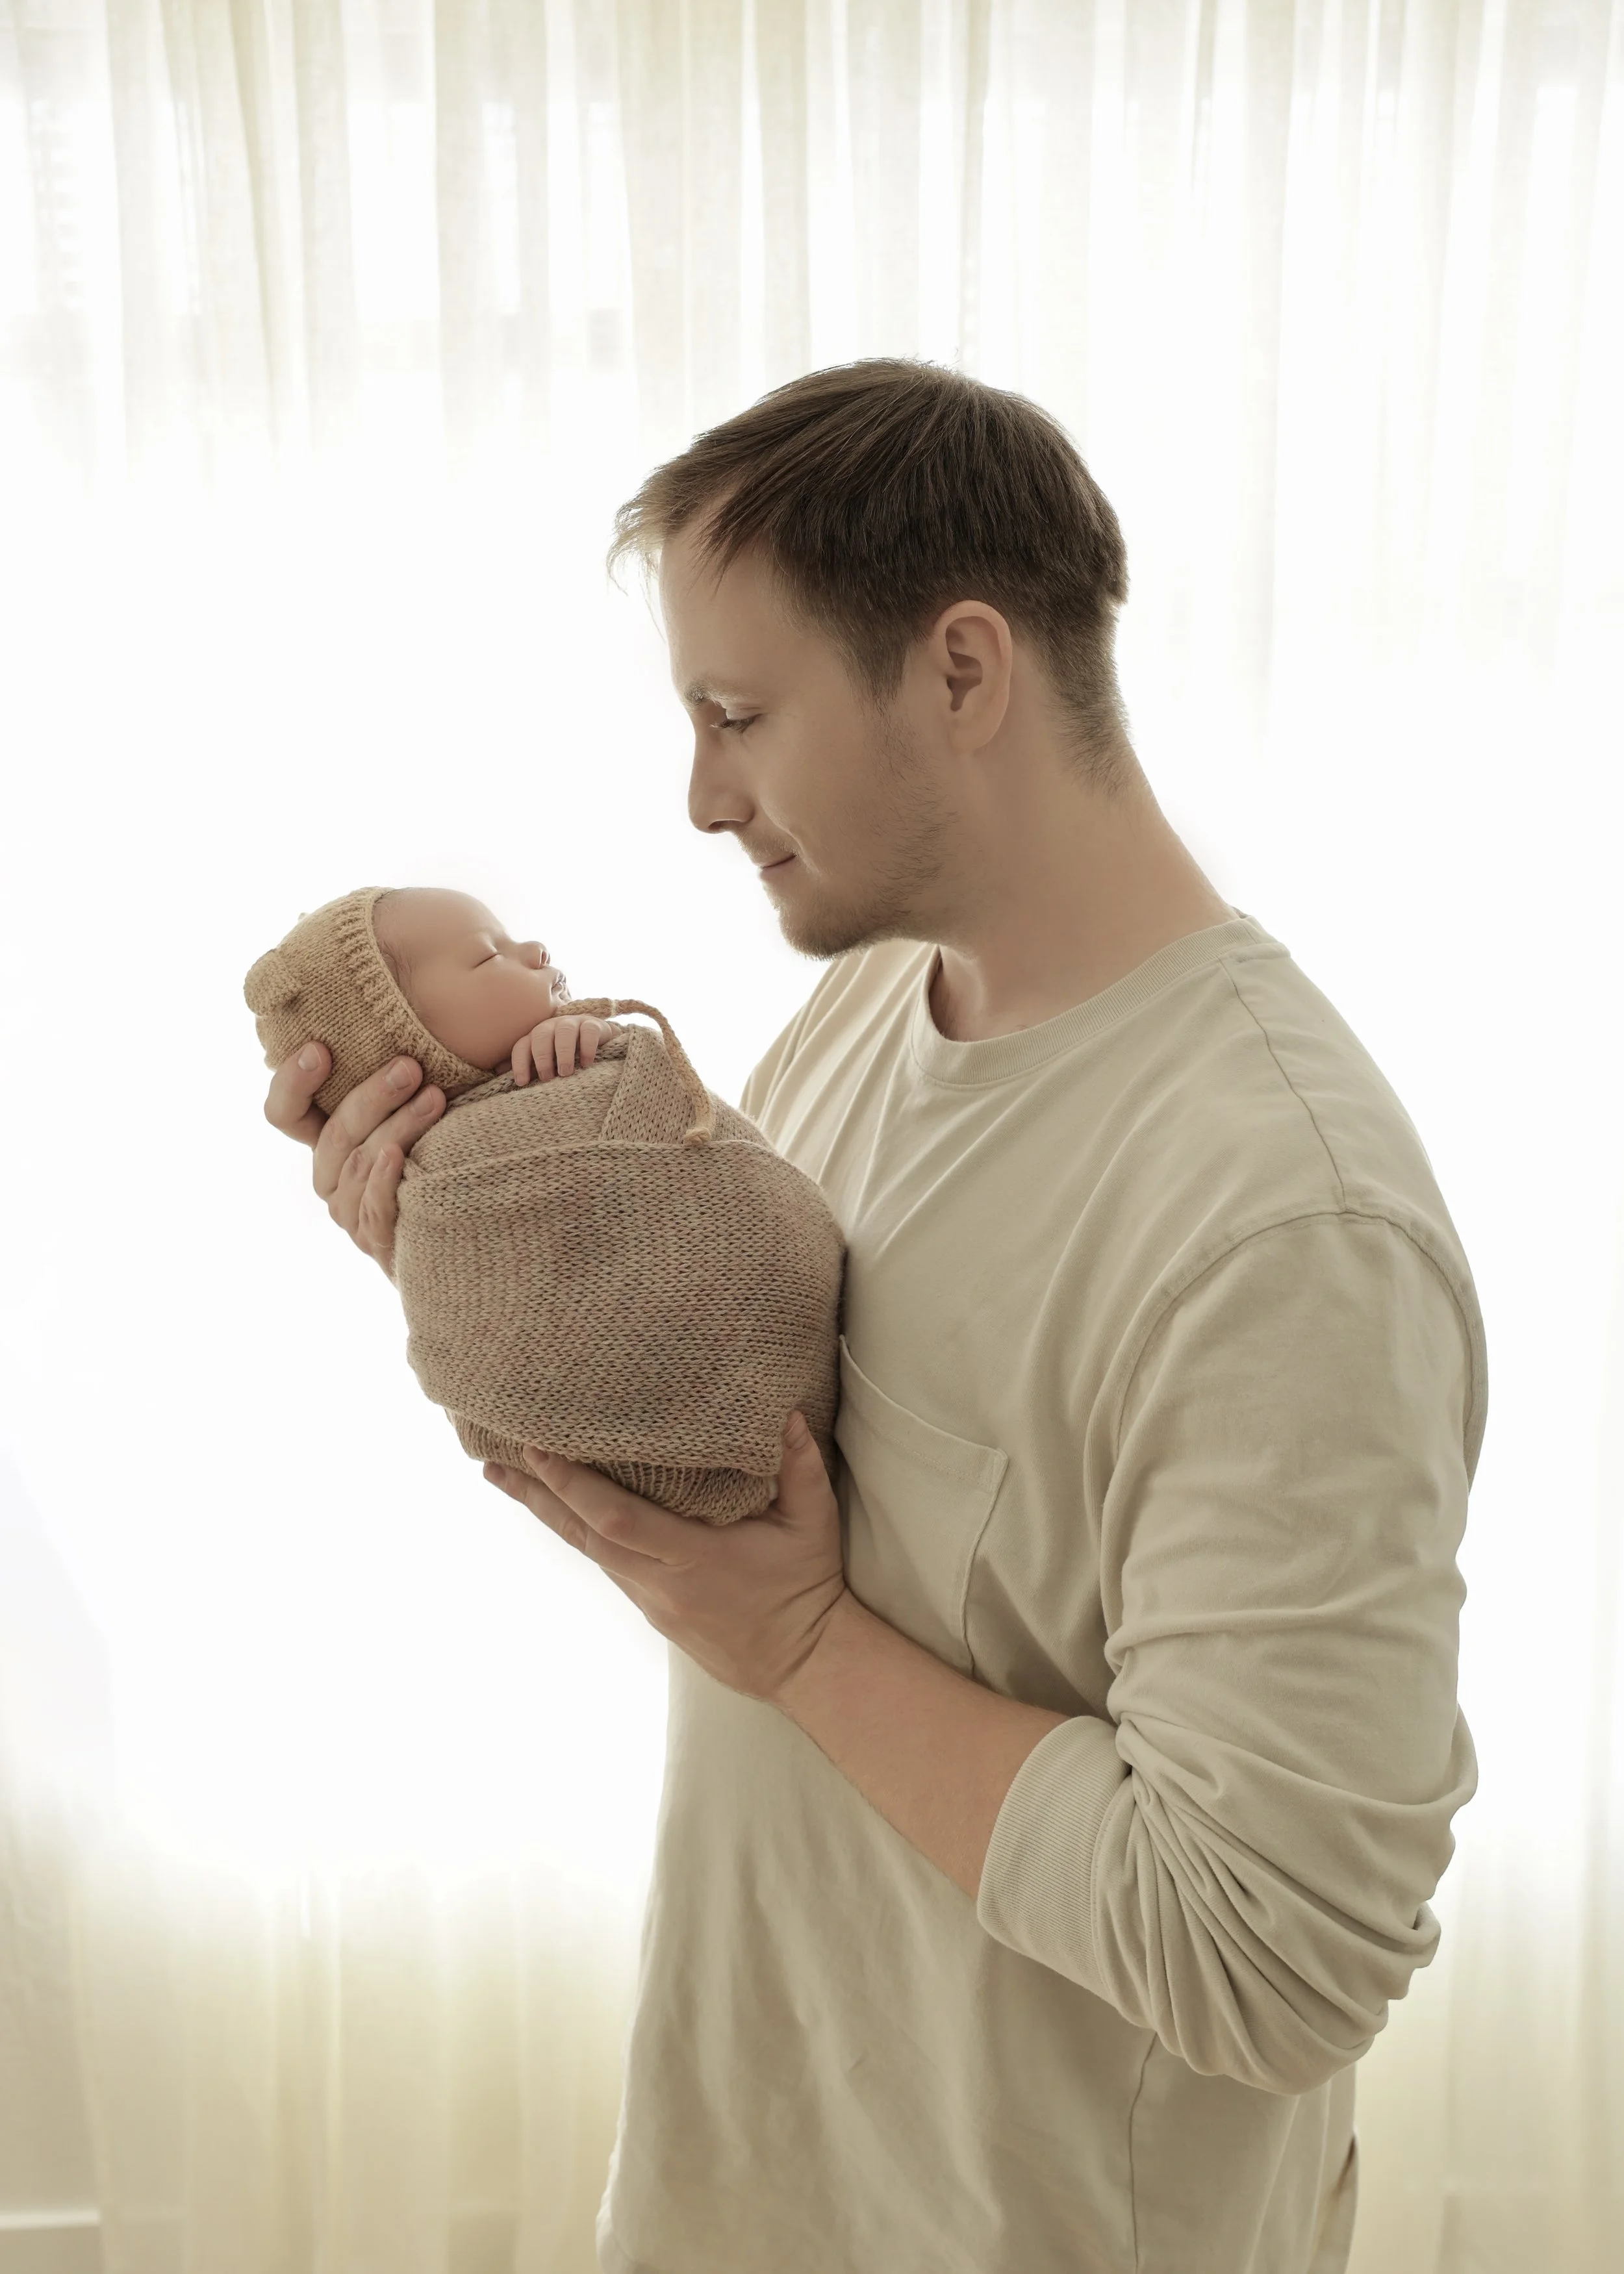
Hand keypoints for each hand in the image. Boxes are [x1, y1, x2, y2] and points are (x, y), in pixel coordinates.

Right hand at [263, 1042, 445, 1278]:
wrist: (470, 1221)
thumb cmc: (444, 1145)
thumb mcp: (415, 1103)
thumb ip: (397, 1073)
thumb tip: (414, 1026)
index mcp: (326, 1141)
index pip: (284, 1114)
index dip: (292, 1083)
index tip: (320, 1050)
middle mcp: (330, 1177)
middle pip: (334, 1135)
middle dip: (372, 1096)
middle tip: (409, 1067)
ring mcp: (350, 1213)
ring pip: (360, 1164)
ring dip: (397, 1126)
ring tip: (435, 1098)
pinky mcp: (377, 1241)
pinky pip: (373, 1208)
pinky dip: (383, 1180)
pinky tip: (398, 1156)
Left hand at [484, 1410, 848, 1705]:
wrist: (799, 1663)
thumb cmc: (805, 1587)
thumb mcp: (813, 1524)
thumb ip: (800, 1468)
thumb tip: (785, 1414)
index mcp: (694, 1557)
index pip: (619, 1520)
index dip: (574, 1486)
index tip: (539, 1450)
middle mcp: (662, 1581)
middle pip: (585, 1536)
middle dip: (537, 1496)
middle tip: (495, 1461)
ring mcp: (651, 1598)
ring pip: (588, 1550)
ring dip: (548, 1512)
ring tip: (508, 1476)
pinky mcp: (650, 1607)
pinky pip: (607, 1561)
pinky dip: (579, 1529)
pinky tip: (559, 1507)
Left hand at [512, 1013, 619, 1085]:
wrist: (601, 1043)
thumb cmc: (569, 1056)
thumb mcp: (547, 1061)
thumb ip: (528, 1065)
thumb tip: (497, 1070)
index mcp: (537, 1036)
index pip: (522, 1045)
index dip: (519, 1063)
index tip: (522, 1083)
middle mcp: (552, 1026)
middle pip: (540, 1036)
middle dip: (542, 1058)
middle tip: (547, 1078)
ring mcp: (573, 1023)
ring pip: (564, 1031)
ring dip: (563, 1053)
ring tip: (565, 1073)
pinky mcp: (593, 1024)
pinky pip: (588, 1031)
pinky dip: (586, 1047)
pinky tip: (587, 1064)